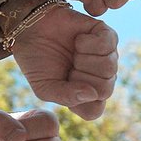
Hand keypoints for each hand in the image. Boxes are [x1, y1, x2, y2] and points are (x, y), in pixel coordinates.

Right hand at [12, 5, 118, 119]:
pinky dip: (87, 43)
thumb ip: (65, 97)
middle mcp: (102, 78)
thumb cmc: (37, 61)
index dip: (76, 99)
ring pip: (109, 68)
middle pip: (105, 90)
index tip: (62, 84)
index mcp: (88, 96)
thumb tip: (92, 94)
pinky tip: (79, 40)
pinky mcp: (108, 36)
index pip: (94, 110)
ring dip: (84, 60)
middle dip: (80, 77)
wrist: (31, 30)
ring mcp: (108, 57)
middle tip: (68, 66)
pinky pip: (107, 45)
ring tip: (74, 53)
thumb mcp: (44, 87)